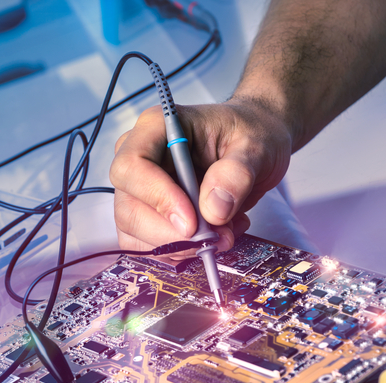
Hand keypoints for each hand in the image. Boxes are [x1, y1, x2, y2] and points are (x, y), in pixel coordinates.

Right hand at [110, 97, 291, 257]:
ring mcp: (140, 190)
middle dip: (173, 233)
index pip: (132, 167)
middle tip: (217, 236)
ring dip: (180, 245)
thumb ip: (236, 173)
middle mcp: (140, 158)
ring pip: (135, 233)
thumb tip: (213, 211)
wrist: (253, 146)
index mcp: (156, 128)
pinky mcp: (148, 215)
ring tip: (224, 231)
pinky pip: (147, 245)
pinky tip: (212, 235)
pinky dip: (181, 251)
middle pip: (129, 208)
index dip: (158, 198)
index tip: (192, 222)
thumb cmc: (248, 133)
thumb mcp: (255, 145)